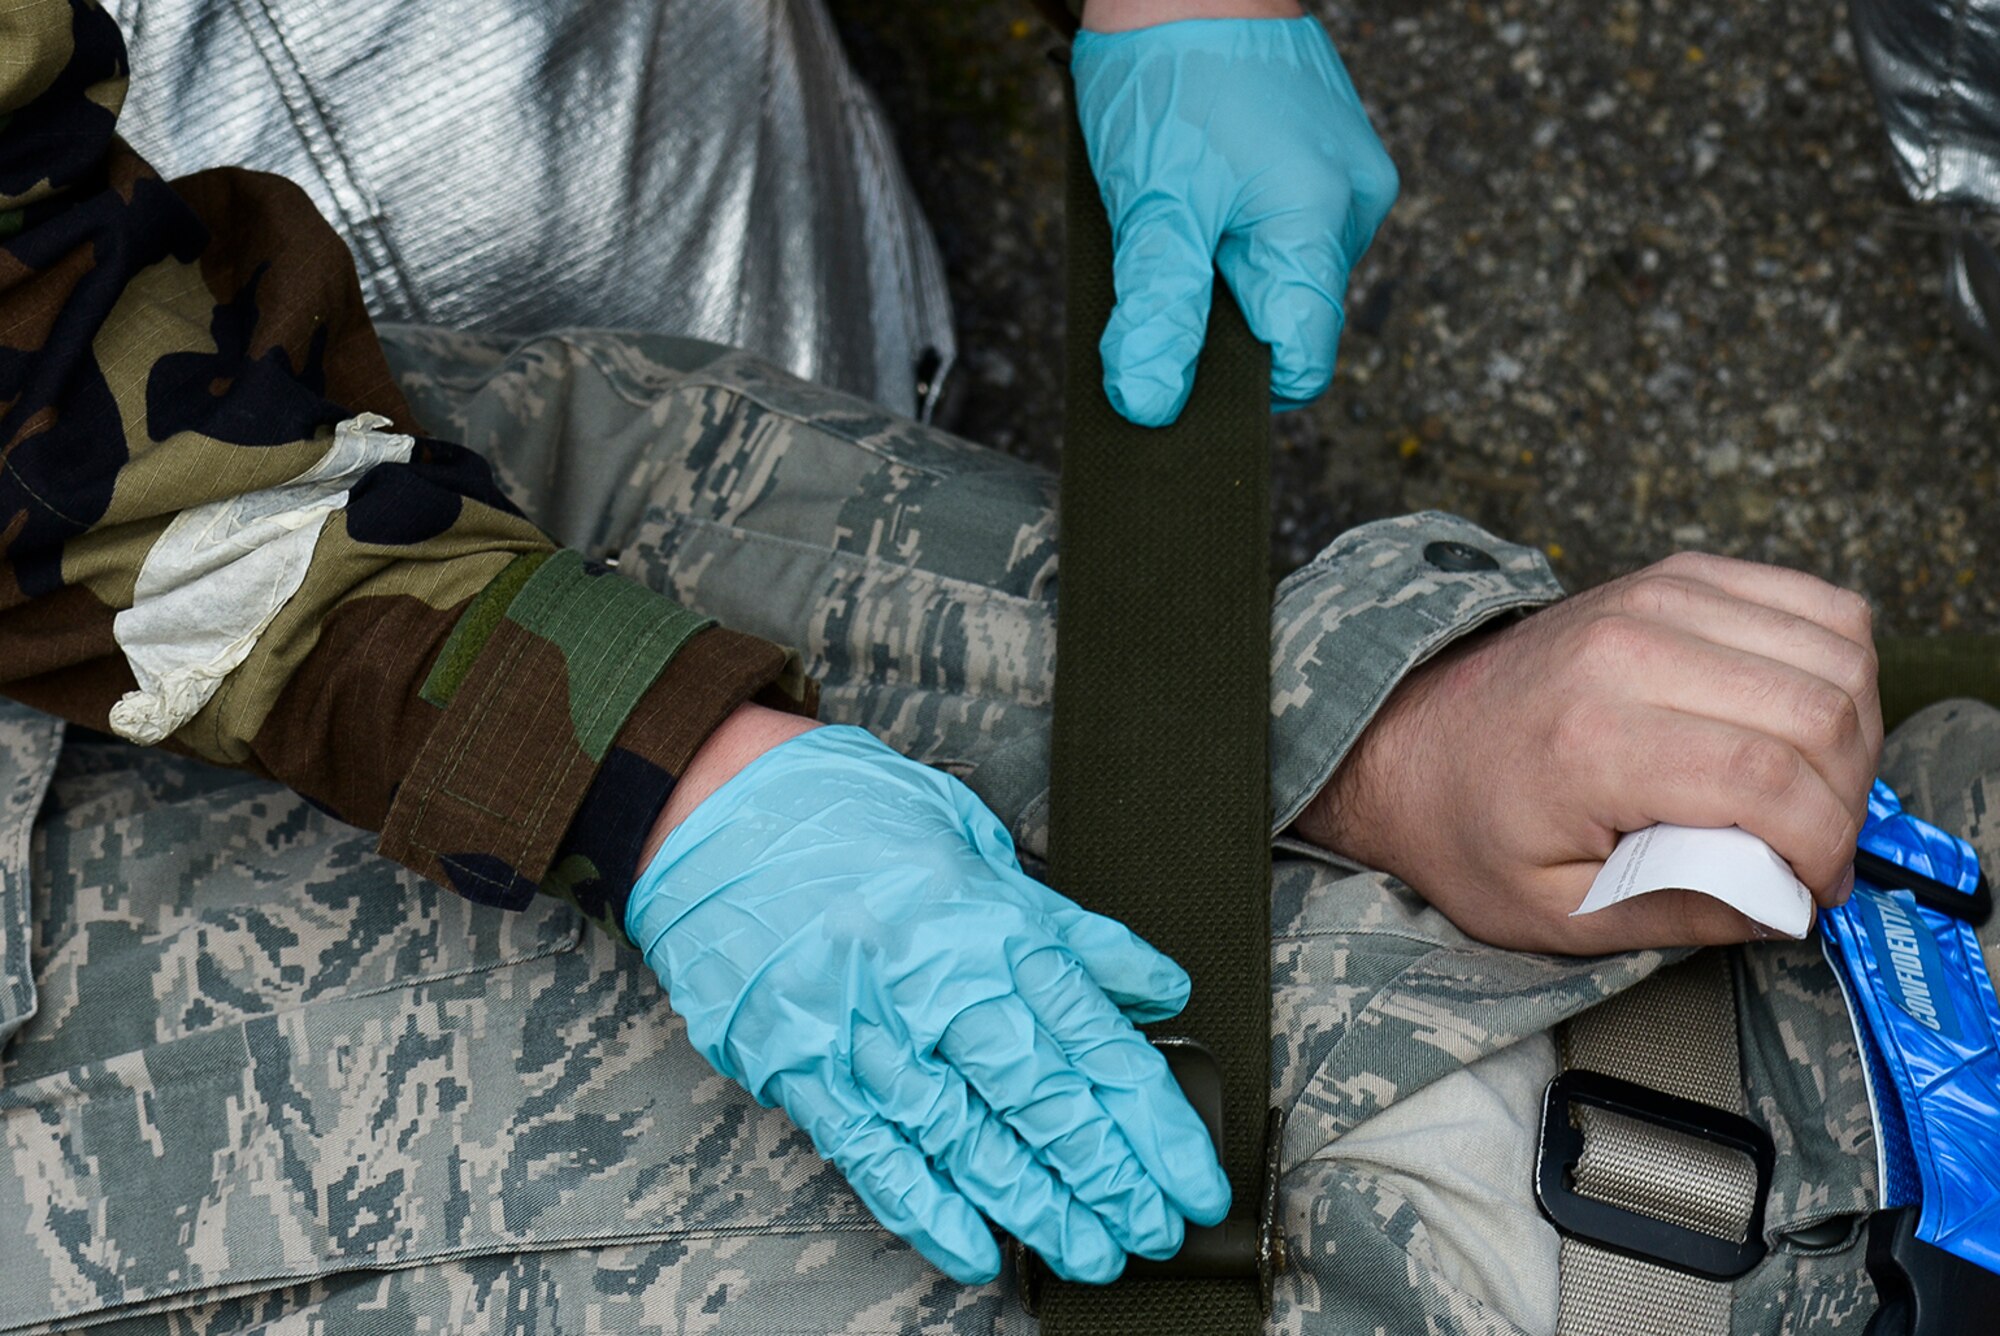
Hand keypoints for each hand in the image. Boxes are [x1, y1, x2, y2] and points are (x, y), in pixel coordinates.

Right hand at [628, 722, 1231, 1283]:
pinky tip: (975, 1249)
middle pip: (1043, 1100)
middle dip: (1109, 1180)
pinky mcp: (798, 1062)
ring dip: (1036, 1209)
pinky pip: (873, 1151)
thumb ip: (1065, 926)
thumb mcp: (975, 841)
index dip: (1155, 1122)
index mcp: (987, 920)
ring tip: (1090, 1254)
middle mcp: (933, 979)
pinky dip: (926, 1209)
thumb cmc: (847, 810)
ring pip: (967, 1139)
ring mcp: (862, 1027)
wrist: (714, 803)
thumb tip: (1151, 986)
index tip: (1193, 1178)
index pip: (1094, 1041)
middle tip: (1154, 1232)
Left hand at [1071, 5, 1397, 425]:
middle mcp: (1353, 204)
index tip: (1183, 365)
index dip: (1242, 383)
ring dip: (1230, 264)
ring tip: (1186, 209)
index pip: (1303, 358)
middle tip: (1168, 265)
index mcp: (1319, 222)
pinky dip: (1243, 225)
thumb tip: (1152, 403)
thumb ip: (1158, 310)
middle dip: (1226, 313)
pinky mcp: (1332, 154)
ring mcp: (1349, 175)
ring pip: (1287, 266)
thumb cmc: (1169, 71)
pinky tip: (1207, 187)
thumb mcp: (1152, 203)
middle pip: (1293, 313)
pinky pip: (1290, 222)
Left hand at [1295, 553, 1880, 952]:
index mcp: (1591, 740)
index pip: (1769, 779)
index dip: (1822, 846)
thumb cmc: (1470, 833)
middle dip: (1846, 799)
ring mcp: (1654, 599)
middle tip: (1816, 849)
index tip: (1816, 888)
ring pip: (1838, 649)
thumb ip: (1683, 912)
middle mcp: (1628, 651)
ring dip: (1854, 733)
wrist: (1404, 744)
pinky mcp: (1675, 576)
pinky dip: (1836, 665)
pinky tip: (1798, 721)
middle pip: (1819, 711)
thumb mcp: (1556, 913)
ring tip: (1810, 790)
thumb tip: (1792, 899)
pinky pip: (1815, 602)